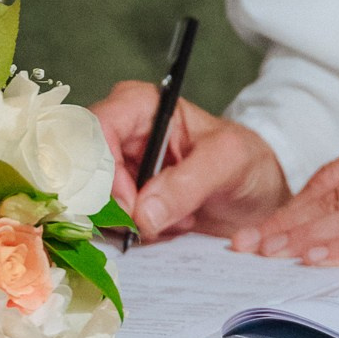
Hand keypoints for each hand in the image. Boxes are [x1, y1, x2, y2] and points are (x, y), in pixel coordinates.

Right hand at [92, 85, 289, 241]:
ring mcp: (117, 167)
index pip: (96, 129)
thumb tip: (143, 215)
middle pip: (82, 166)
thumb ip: (187, 183)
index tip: (132, 206)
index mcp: (141, 105)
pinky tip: (166, 227)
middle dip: (112, 202)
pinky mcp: (121, 197)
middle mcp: (120, 132)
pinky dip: (131, 231)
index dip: (104, 170)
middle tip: (149, 223)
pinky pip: (104, 218)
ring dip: (125, 221)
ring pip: (89, 198)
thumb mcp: (228, 162)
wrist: (256, 194)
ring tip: (173, 220)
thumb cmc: (245, 162)